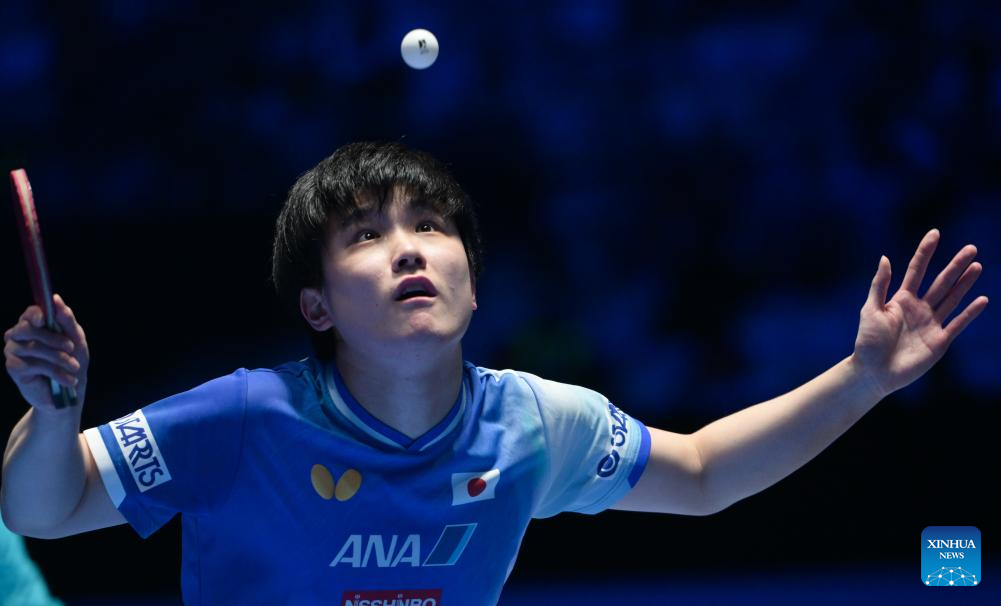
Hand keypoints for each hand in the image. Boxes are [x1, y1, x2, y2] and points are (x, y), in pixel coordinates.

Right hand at [4, 294, 88, 411]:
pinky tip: (67, 380)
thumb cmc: (73, 361)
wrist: (69, 392)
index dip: (35, 314)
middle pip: (27, 328)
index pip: (30, 313)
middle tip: (71, 347)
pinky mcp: (13, 367)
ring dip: (59, 358)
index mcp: (35, 324)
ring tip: (74, 368)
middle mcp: (19, 335)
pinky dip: (56, 372)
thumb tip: (56, 299)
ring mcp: (13, 350)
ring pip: (33, 346)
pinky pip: (34, 364)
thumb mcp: (76, 340)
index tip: (45, 319)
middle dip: (53, 338)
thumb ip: (67, 320)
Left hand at [852, 229, 987, 397]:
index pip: (917, 270)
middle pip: (941, 282)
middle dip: (955, 265)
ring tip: (977, 266)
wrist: (873, 372)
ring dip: (965, 283)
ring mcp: (931, 324)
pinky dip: (970, 313)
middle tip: (971, 249)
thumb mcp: (870, 309)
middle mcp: (919, 309)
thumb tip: (885, 257)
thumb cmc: (867, 342)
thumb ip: (879, 285)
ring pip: (952, 299)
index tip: (935, 233)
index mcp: (901, 299)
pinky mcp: (939, 341)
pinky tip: (982, 299)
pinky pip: (958, 324)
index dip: (925, 252)